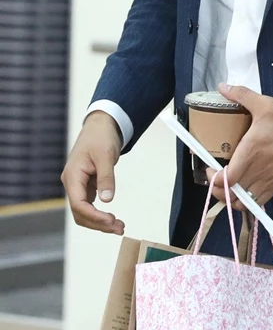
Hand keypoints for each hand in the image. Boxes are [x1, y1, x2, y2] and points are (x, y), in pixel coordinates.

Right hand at [61, 111, 124, 234]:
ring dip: (99, 222)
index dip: (94, 216)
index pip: (78, 204)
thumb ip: (106, 177)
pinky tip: (112, 219)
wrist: (101, 124)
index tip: (111, 220)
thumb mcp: (106, 155)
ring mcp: (78, 185)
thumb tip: (107, 200)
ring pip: (84, 212)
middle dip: (98, 223)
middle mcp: (72, 183)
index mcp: (72, 176)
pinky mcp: (86, 185)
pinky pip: (89, 205)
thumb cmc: (101, 136)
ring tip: (119, 227)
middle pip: (80, 213)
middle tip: (119, 228)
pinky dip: (100, 214)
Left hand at [208, 84, 272, 209]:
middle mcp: (258, 171)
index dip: (213, 178)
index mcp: (251, 151)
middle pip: (230, 195)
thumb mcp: (265, 103)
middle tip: (215, 176)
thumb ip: (241, 94)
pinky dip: (247, 201)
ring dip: (231, 198)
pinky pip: (258, 204)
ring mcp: (269, 182)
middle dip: (217, 189)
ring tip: (228, 185)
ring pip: (243, 204)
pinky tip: (245, 188)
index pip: (227, 178)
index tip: (209, 167)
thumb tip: (222, 86)